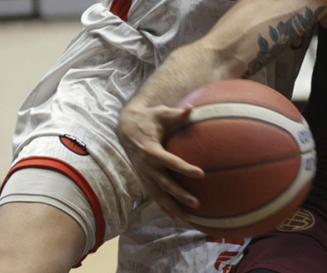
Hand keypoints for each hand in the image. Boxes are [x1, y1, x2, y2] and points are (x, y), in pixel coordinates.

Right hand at [117, 102, 203, 218]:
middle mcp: (146, 166)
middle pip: (165, 184)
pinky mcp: (144, 179)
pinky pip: (154, 195)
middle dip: (180, 194)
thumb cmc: (148, 118)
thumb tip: (191, 109)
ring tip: (187, 218)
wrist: (126, 128)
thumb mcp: (160, 113)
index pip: (170, 161)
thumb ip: (176, 114)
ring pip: (159, 195)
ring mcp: (144, 174)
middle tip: (196, 203)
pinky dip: (164, 207)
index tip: (200, 174)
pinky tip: (175, 216)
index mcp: (151, 150)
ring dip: (173, 207)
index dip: (185, 168)